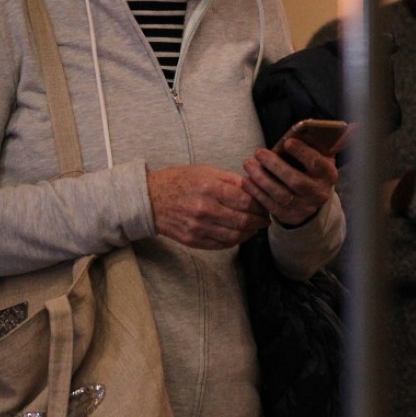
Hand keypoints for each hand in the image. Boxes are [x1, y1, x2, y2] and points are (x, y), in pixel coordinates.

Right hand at [147, 165, 269, 248]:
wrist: (149, 199)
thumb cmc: (179, 180)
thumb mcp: (205, 171)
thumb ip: (231, 180)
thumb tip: (254, 187)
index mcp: (210, 188)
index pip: (245, 201)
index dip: (260, 205)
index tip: (266, 205)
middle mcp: (204, 209)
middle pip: (242, 220)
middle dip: (259, 221)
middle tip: (265, 219)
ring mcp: (198, 227)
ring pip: (234, 236)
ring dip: (249, 233)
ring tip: (254, 227)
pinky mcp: (192, 240)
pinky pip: (220, 245)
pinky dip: (234, 241)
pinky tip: (239, 234)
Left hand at [242, 138, 338, 226]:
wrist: (312, 199)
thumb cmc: (311, 170)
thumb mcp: (318, 157)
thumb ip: (313, 145)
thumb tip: (300, 132)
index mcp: (328, 175)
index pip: (316, 163)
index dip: (302, 153)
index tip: (287, 142)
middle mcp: (318, 193)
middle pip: (295, 180)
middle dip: (275, 165)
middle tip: (259, 152)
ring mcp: (304, 207)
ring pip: (280, 194)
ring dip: (261, 179)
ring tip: (248, 164)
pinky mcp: (290, 216)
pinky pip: (271, 205)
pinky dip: (256, 193)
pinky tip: (247, 181)